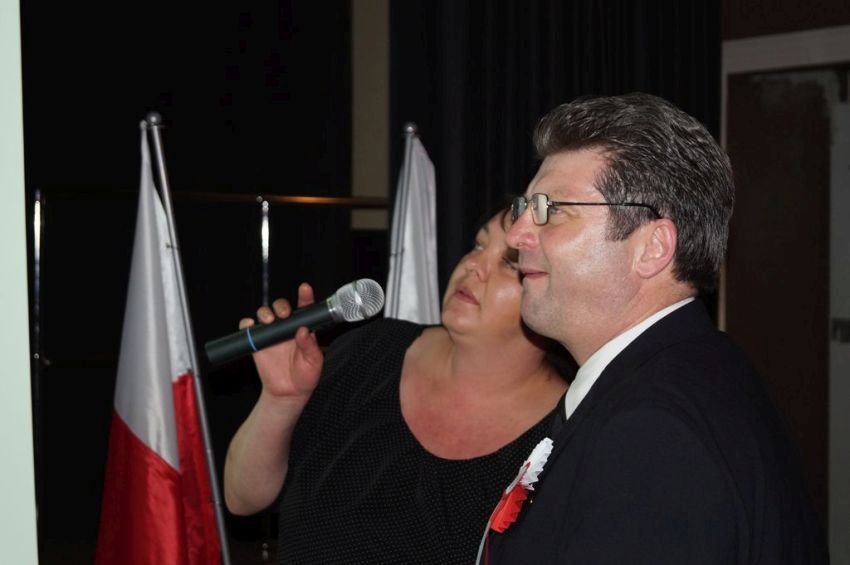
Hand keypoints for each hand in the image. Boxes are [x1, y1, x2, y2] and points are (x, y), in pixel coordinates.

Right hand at [239, 282, 323, 399]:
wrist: (288, 394)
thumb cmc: (304, 376)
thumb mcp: (314, 362)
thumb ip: (310, 346)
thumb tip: (304, 330)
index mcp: (303, 329)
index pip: (304, 308)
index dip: (305, 296)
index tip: (305, 289)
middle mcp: (286, 328)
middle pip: (281, 307)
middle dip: (281, 306)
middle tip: (284, 314)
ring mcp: (271, 334)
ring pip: (264, 314)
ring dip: (265, 313)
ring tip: (269, 320)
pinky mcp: (257, 342)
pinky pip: (249, 329)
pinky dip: (247, 324)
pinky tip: (252, 326)